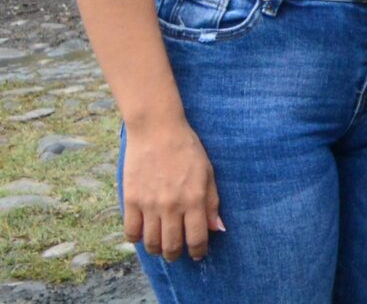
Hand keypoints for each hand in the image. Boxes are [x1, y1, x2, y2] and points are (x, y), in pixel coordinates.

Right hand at [122, 113, 221, 260]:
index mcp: (194, 198)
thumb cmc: (187, 150)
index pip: (196, 238)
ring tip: (161, 246)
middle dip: (176, 254)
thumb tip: (216, 229)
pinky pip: (131, 232)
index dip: (197, 251)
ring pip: (151, 243)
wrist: (157, 131)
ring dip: (157, 250)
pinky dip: (137, 239)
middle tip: (177, 252)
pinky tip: (143, 234)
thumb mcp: (207, 172)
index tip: (197, 254)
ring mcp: (149, 204)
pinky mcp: (131, 200)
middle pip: (172, 245)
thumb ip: (212, 202)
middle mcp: (171, 205)